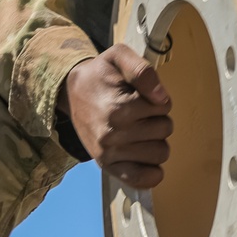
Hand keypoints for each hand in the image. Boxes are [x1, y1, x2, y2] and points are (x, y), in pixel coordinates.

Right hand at [58, 44, 171, 188]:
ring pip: (161, 153)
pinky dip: (151, 173)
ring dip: (156, 140)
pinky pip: (142, 179)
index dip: (158, 99)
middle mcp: (113, 134)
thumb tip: (162, 98)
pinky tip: (145, 158)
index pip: (164, 106)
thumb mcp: (119, 56)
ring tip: (139, 129)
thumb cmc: (100, 74)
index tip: (141, 95)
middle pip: (165, 130)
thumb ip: (143, 71)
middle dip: (158, 118)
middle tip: (139, 112)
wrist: (71, 92)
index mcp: (118, 107)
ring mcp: (109, 153)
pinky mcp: (107, 166)